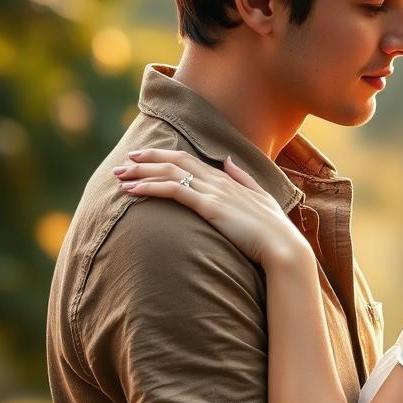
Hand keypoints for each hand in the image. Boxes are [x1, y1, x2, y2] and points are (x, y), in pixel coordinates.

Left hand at [113, 149, 309, 267]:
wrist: (283, 246)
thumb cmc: (273, 229)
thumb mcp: (260, 196)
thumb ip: (242, 177)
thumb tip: (228, 161)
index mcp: (228, 179)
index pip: (189, 159)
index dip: (164, 156)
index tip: (143, 158)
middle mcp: (218, 180)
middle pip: (175, 160)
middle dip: (146, 160)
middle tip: (123, 163)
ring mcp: (213, 192)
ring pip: (169, 172)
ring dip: (141, 172)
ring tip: (119, 176)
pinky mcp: (209, 207)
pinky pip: (173, 190)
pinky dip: (150, 187)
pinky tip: (132, 191)